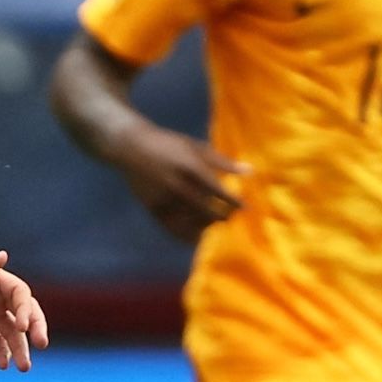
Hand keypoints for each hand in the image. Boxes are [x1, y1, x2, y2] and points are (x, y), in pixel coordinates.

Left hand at [0, 251, 51, 371]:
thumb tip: (3, 256)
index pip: (20, 295)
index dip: (25, 310)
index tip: (21, 327)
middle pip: (25, 313)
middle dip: (35, 328)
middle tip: (42, 345)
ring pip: (13, 332)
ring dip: (21, 348)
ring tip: (24, 368)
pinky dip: (2, 353)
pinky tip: (3, 366)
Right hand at [108, 124, 246, 242]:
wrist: (130, 147)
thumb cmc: (169, 145)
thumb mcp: (196, 147)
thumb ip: (222, 161)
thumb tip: (250, 172)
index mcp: (190, 167)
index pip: (217, 190)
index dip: (233, 201)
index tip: (245, 207)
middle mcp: (176, 184)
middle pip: (205, 210)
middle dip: (221, 216)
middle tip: (230, 217)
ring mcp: (163, 198)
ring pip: (189, 221)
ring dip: (205, 226)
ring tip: (214, 224)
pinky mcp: (151, 207)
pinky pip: (172, 227)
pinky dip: (186, 234)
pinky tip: (196, 236)